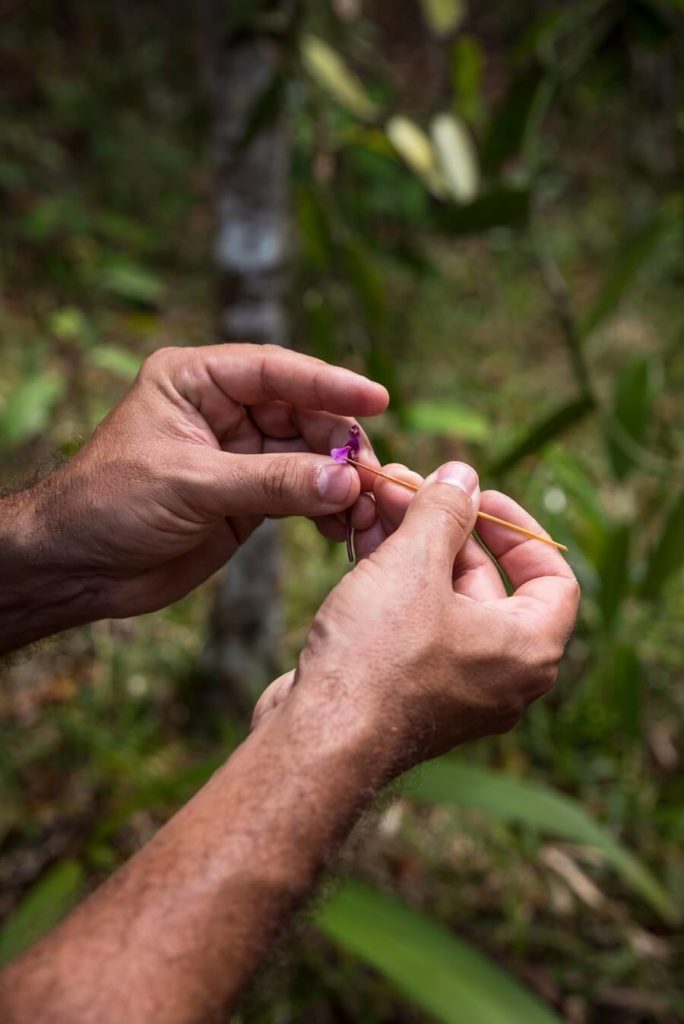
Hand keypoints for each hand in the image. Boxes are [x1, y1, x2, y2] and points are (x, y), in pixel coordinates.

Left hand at [24, 344, 387, 619]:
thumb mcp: (191, 485)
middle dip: (340, 444)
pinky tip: (342, 526)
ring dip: (339, 481)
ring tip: (366, 507)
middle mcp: (223, 411)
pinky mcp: (248, 498)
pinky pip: (300, 493)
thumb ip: (271, 482)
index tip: (377, 398)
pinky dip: (325, 508)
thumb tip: (345, 482)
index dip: (328, 383)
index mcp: (196, 381)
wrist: (77, 567)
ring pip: (308, 456)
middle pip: (302, 414)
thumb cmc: (110, 505)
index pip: (275, 371)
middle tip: (373, 475)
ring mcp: (239, 455)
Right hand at [255, 461, 579, 774]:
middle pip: (485, 579)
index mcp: (526, 648)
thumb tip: (463, 476)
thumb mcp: (415, 565)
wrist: (317, 740)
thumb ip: (444, 511)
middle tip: (404, 486)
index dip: (518, 527)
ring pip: (440, 598)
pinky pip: (412, 623)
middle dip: (442, 526)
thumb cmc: (377, 657)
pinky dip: (392, 581)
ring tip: (373, 502)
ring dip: (410, 546)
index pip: (551, 575)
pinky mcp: (408, 691)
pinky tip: (359, 542)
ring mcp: (452, 686)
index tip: (476, 498)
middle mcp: (499, 673)